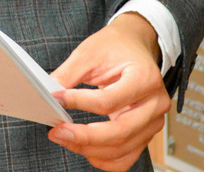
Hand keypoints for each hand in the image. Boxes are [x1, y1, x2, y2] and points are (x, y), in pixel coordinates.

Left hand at [47, 13, 169, 171]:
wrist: (135, 46)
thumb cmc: (115, 46)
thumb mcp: (90, 52)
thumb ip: (69, 74)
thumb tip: (48, 93)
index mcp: (145, 78)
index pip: (109, 100)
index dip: (80, 103)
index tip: (56, 99)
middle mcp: (155, 104)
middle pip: (120, 132)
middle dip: (84, 136)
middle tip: (57, 131)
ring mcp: (154, 121)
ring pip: (122, 149)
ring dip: (90, 149)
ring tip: (64, 138)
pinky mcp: (146, 133)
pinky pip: (126, 156)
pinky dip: (104, 158)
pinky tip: (84, 149)